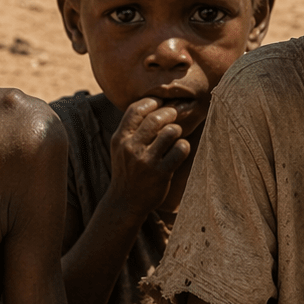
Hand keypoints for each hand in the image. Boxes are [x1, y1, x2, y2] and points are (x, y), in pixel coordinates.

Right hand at [108, 98, 189, 218]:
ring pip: (171, 132)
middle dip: (169, 113)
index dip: (152, 102)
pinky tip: (179, 150)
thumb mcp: (120, 148)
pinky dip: (183, 146)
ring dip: (177, 130)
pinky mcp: (161, 173)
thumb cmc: (127, 170)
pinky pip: (180, 149)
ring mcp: (146, 161)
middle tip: (174, 114)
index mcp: (120, 139)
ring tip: (175, 136)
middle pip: (156, 119)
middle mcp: (131, 148)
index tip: (160, 102)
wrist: (125, 202)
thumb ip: (131, 128)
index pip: (136, 110)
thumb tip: (152, 103)